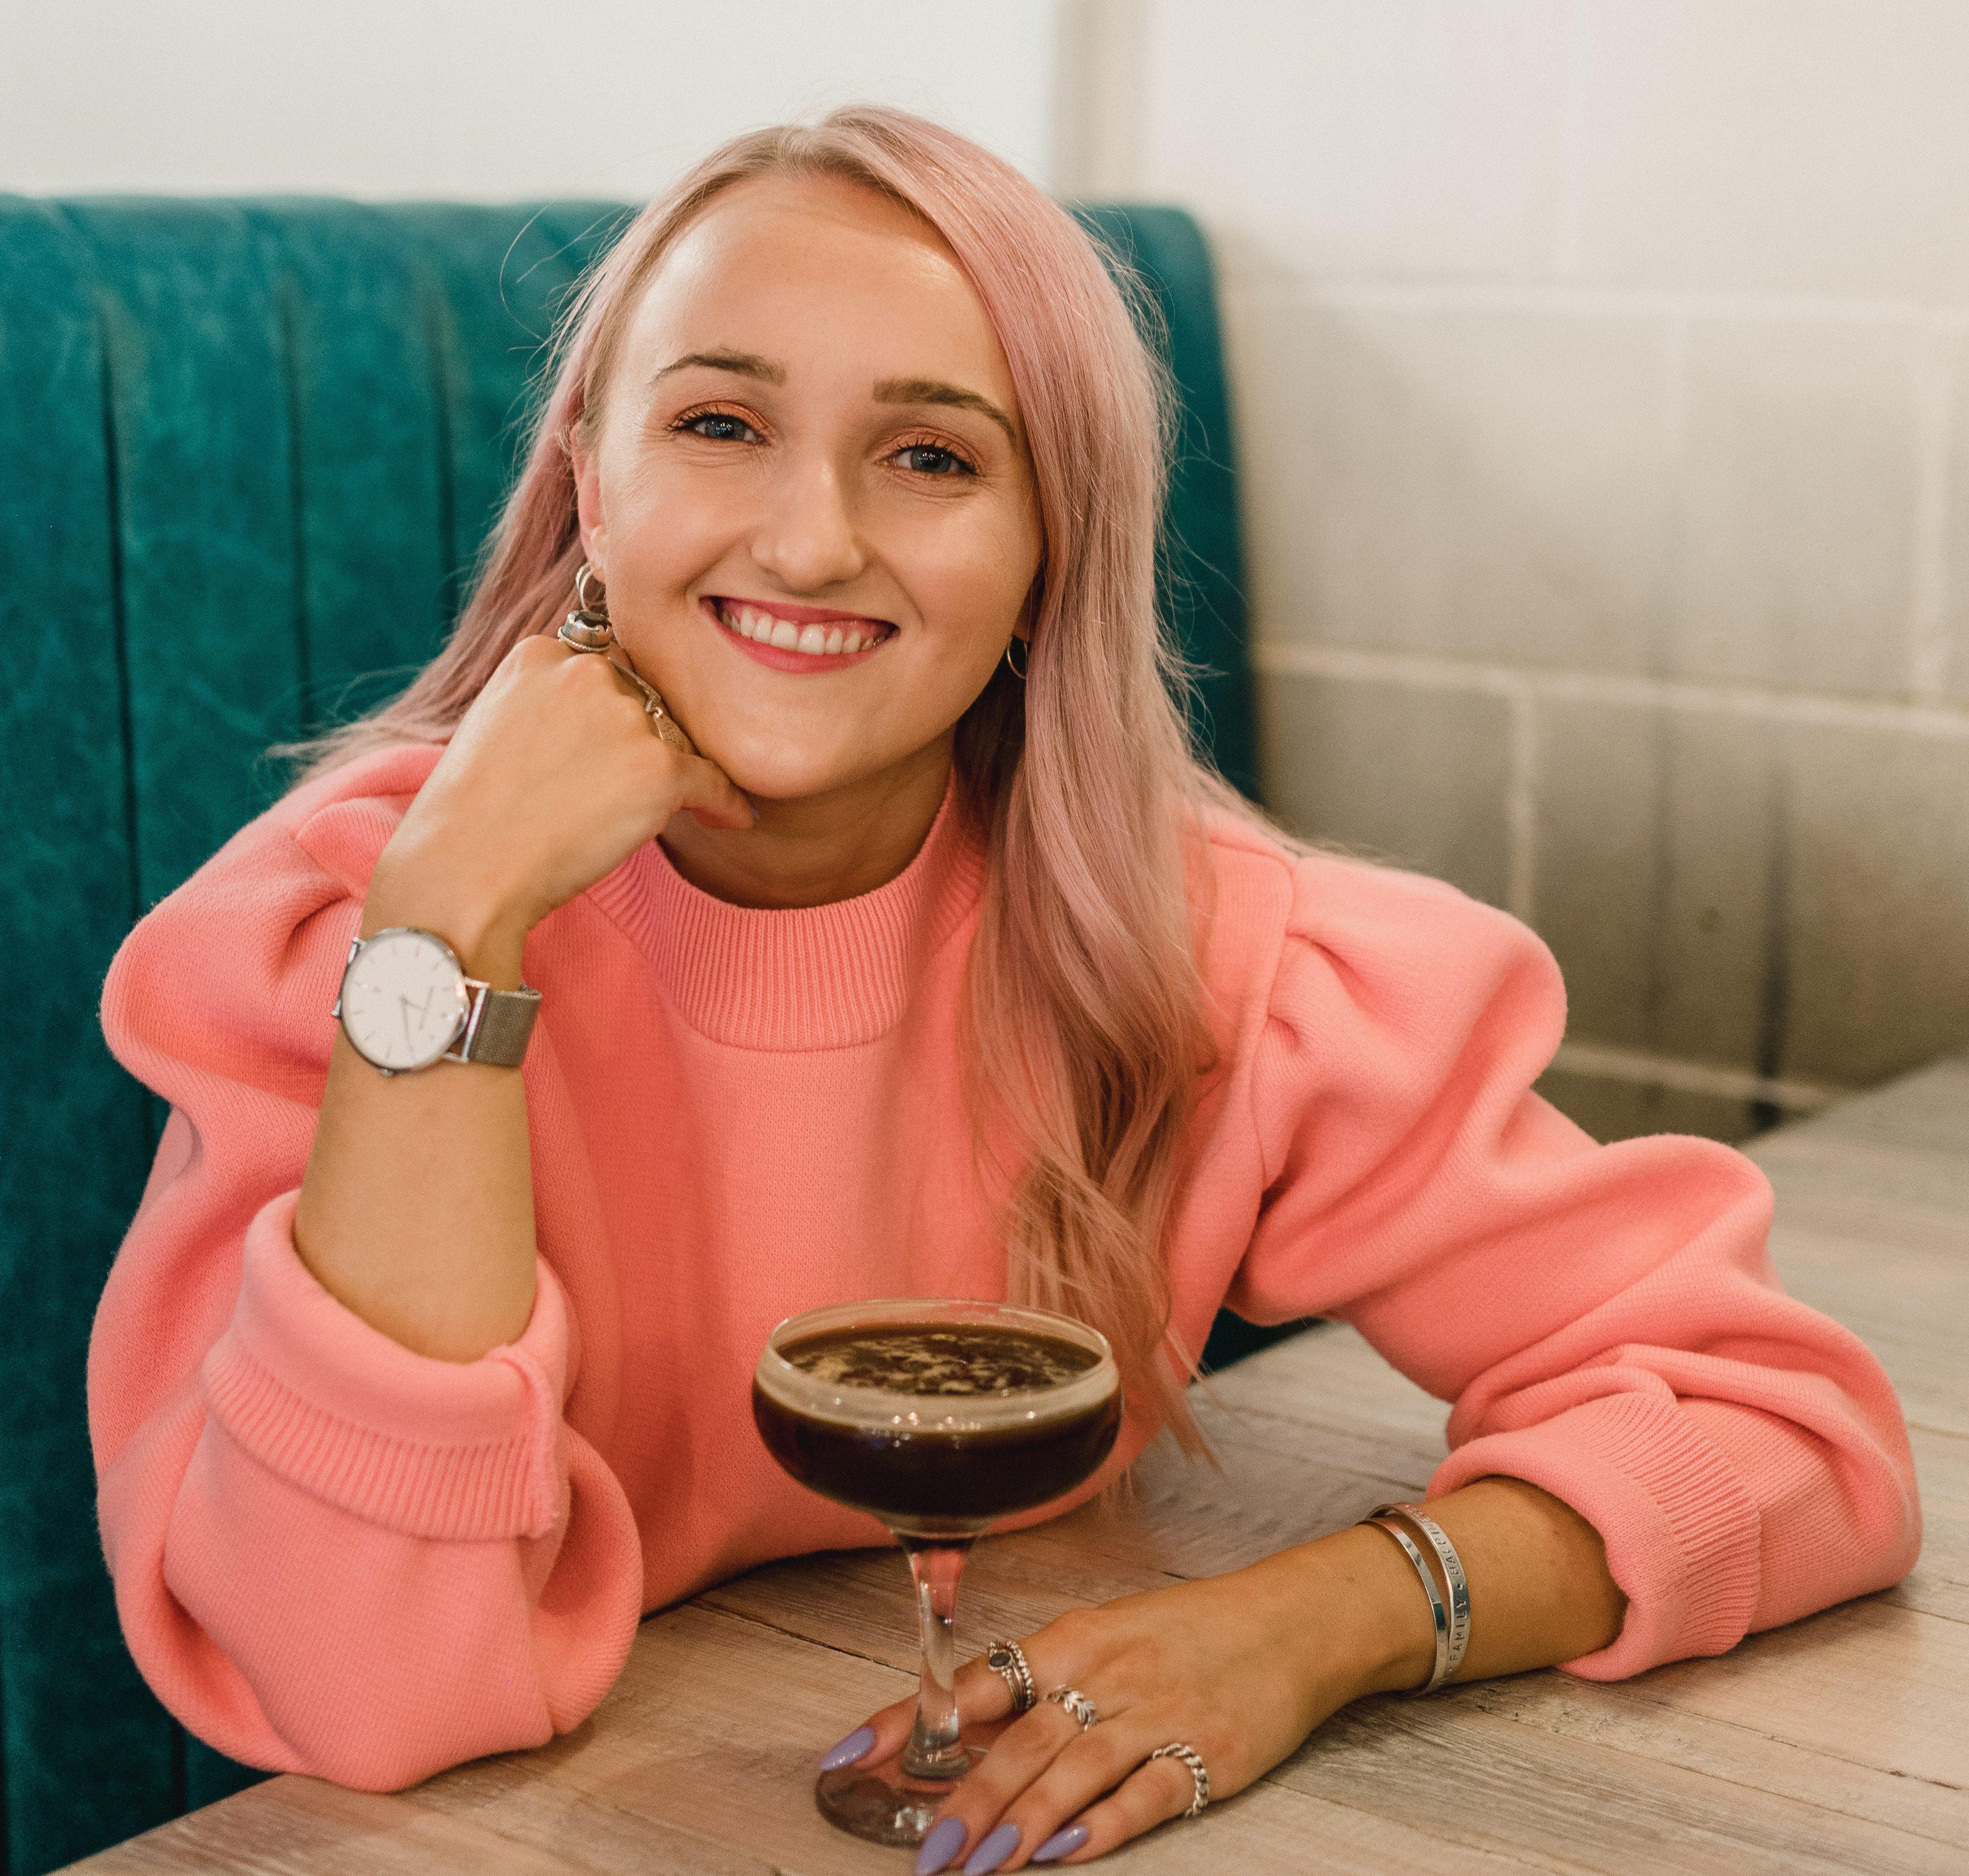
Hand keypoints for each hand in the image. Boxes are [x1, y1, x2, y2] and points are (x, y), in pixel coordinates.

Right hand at [368, 632, 753, 964]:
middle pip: (648, 698)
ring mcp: (626, 718)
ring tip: (665, 809)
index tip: (617, 746)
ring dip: (678, 772)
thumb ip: (552, 702)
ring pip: (679, 739)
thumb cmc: (474, 815)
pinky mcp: (658, 768)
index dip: (617, 710)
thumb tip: (615, 716)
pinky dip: (725, 803)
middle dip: (647, 739)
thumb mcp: (498, 724)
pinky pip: (713, 781)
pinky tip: (730, 819)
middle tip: (631, 786)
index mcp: (541, 653)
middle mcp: (587, 672)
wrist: (464, 870)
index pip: (607, 668)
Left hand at [847, 1541, 1405, 1870]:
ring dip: (1020, 1821)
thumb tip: (954, 1733)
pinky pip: (1147, 1795)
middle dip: (964, 1801)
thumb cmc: (1184, 1632)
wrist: (1288, 1621)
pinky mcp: (1207, 1754)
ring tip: (976, 1866)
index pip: (973, 1684)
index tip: (853, 1757)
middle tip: (922, 1853)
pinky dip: (1102, 1825)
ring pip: (1074, 1771)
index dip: (909, 1722)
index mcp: (1072, 1641)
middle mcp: (1107, 1674)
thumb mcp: (1102, 1639)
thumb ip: (1035, 1686)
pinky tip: (1064, 1853)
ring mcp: (1158, 1715)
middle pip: (1020, 1741)